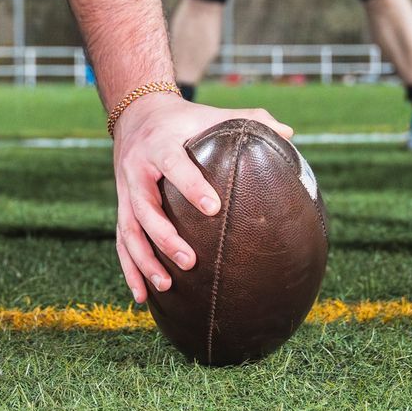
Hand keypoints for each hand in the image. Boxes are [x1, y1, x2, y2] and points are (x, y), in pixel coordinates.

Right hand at [109, 92, 293, 304]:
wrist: (137, 114)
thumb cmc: (183, 120)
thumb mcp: (210, 114)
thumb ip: (249, 119)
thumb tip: (289, 133)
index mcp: (160, 145)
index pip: (173, 164)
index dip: (191, 185)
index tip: (213, 207)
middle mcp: (137, 170)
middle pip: (146, 207)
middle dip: (166, 237)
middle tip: (190, 262)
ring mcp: (126, 192)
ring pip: (130, 230)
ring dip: (145, 260)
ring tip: (167, 285)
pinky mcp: (122, 207)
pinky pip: (122, 241)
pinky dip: (130, 269)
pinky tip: (142, 296)